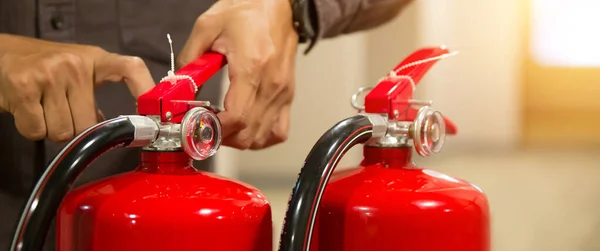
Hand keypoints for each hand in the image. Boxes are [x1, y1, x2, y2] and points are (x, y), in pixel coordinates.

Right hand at [0, 40, 153, 141]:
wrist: (2, 55)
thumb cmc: (45, 67)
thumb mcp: (78, 71)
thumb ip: (96, 94)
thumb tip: (113, 129)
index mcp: (95, 59)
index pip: (130, 68)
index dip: (145, 89)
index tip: (153, 114)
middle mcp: (75, 65)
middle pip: (89, 124)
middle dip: (75, 129)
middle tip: (61, 111)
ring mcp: (50, 75)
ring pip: (64, 132)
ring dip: (52, 129)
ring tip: (44, 108)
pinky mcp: (24, 88)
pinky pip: (38, 131)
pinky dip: (33, 129)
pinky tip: (29, 111)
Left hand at [177, 0, 297, 149]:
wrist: (280, 5)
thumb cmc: (248, 11)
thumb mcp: (208, 26)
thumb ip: (190, 58)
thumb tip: (177, 85)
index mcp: (252, 67)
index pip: (236, 117)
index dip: (215, 128)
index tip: (199, 124)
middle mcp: (271, 84)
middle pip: (248, 134)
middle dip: (223, 137)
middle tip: (206, 126)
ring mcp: (282, 93)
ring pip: (262, 138)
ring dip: (240, 140)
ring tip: (224, 127)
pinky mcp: (288, 95)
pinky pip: (278, 132)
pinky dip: (261, 137)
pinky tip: (247, 127)